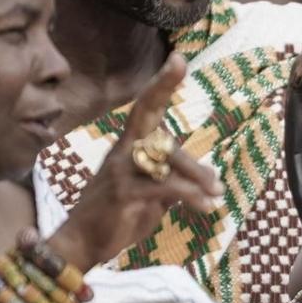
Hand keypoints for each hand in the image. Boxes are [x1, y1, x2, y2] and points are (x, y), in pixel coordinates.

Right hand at [49, 54, 221, 269]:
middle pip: (144, 113)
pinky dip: (190, 196)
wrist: (84, 244)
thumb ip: (172, 180)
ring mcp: (121, 170)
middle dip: (161, 85)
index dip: (160, 84)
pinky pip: (165, 188)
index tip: (177, 58)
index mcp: (130, 147)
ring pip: (165, 158)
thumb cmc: (119, 216)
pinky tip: (207, 207)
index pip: (145, 109)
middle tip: (180, 61)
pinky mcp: (124, 193)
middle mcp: (123, 151)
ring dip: (197, 175)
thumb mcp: (151, 196)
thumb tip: (203, 177)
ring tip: (217, 192)